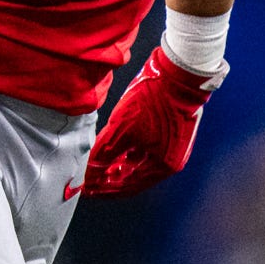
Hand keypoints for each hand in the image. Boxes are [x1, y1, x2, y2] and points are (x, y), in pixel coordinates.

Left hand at [80, 45, 223, 197]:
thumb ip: (105, 153)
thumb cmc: (154, 99)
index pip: (127, 186)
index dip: (104, 189)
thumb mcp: (123, 128)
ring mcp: (172, 148)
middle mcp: (170, 161)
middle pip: (133, 179)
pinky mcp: (170, 134)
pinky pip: (145, 153)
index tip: (86, 189)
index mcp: (162, 166)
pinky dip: (129, 155)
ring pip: (138, 165)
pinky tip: (116, 153)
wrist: (178, 74)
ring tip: (98, 167)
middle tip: (89, 182)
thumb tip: (90, 171)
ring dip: (118, 167)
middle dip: (109, 180)